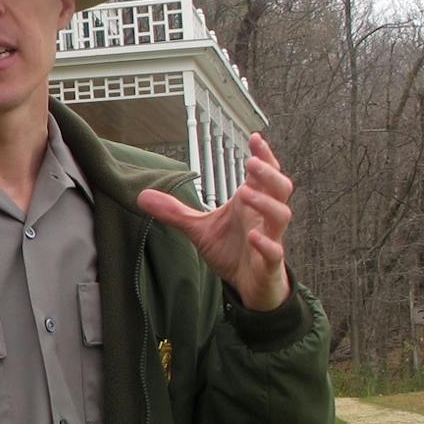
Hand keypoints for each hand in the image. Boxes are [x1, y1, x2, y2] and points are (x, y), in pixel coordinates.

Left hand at [137, 132, 293, 311]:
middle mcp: (264, 217)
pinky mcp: (270, 263)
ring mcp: (270, 238)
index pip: (264, 174)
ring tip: (245, 193)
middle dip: (269, 174)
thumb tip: (142, 196)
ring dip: (266, 203)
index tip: (255, 138)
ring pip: (281, 215)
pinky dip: (266, 244)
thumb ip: (175, 212)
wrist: (249, 286)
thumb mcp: (199, 228)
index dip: (264, 156)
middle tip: (251, 162)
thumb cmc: (232, 251)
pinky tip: (253, 237)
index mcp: (252, 203)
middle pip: (280, 188)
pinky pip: (274, 251)